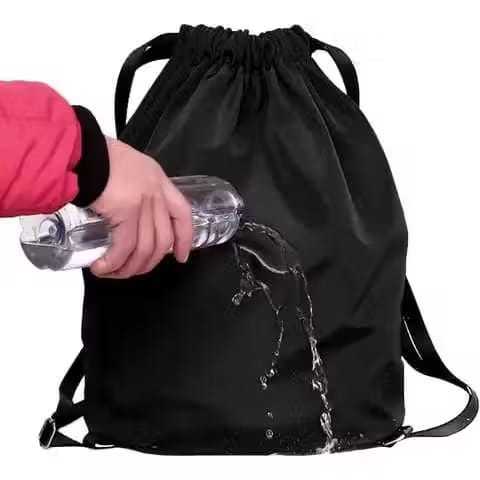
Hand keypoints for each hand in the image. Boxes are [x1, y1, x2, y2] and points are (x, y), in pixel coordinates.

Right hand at [89, 137, 192, 277]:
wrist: (82, 150)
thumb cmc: (96, 156)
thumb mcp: (128, 167)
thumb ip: (133, 187)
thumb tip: (124, 212)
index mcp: (158, 180)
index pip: (182, 214)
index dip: (184, 238)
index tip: (181, 255)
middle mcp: (155, 192)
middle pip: (163, 238)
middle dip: (150, 261)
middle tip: (135, 270)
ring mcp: (143, 203)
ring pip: (145, 247)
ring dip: (129, 267)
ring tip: (114, 272)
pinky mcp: (126, 212)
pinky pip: (124, 247)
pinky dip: (114, 262)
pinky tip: (103, 267)